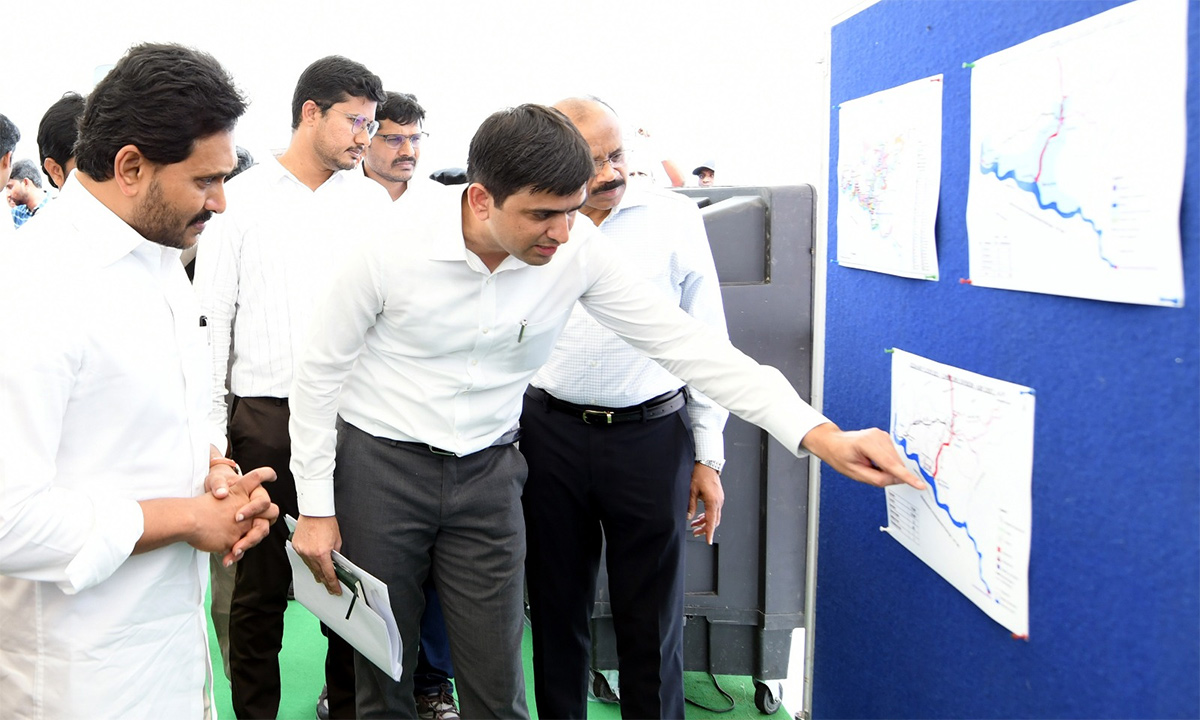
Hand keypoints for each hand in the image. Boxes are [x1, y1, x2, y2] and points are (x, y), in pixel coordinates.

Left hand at [220, 468, 278, 565]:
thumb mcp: (216, 479)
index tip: (238, 516)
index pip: (263, 501)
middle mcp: (257, 509)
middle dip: (254, 531)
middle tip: (238, 536)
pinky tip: (228, 557)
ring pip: (258, 535)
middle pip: (266, 522)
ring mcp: (251, 521)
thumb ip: (219, 484)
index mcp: (255, 493)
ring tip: (233, 551)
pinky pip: (245, 543)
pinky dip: (237, 552)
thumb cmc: (219, 484)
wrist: (208, 497)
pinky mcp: (242, 532)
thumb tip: (222, 492)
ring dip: (247, 544)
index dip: (253, 509)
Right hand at [292, 515, 342, 595]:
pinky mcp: (296, 546)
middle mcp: (310, 554)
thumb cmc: (327, 522)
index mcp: (322, 553)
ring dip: (317, 572)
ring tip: (322, 579)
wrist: (314, 512)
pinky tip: (313, 564)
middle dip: (325, 581)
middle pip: (318, 573)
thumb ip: (336, 554)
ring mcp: (302, 551)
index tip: (335, 590)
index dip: (333, 584)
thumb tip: (335, 563)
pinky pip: (303, 558)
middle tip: (330, 588)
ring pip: (310, 567)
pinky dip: (309, 562)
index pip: (329, 574)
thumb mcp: (337, 540)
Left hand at [687, 463, 723, 544]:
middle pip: (714, 521)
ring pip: (714, 516)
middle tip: (695, 532)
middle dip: (705, 528)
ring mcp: (719, 499)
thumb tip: (688, 517)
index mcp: (713, 501)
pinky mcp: (718, 497)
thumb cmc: (700, 474)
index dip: (709, 532)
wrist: (707, 463)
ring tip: (694, 525)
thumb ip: (690, 505)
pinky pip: (714, 510)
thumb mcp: (691, 490)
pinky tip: (699, 516)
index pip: (712, 521)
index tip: (708, 541)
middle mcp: (718, 502)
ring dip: (705, 522)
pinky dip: (707, 515)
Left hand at [801, 422, 925, 489]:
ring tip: (868, 464)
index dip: (906, 477)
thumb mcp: (855, 473)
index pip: (891, 465)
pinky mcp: (885, 437)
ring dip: (887, 468)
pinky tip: (873, 460)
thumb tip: (897, 480)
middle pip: (895, 463)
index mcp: (867, 443)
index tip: (920, 485)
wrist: (834, 442)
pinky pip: (893, 456)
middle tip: (869, 471)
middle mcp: (877, 436)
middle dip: (889, 474)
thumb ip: (877, 479)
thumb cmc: (840, 456)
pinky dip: (887, 462)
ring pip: (896, 460)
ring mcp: (882, 435)